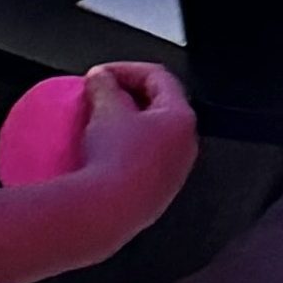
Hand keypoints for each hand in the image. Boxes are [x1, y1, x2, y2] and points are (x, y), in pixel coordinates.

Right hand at [75, 61, 199, 226]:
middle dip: (126, 96)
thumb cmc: (114, 159)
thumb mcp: (105, 110)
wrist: (106, 213)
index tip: (101, 74)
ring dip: (125, 125)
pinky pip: (143, 163)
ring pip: (151, 138)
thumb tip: (100, 78)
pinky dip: (124, 151)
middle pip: (158, 107)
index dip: (126, 69)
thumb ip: (104, 85)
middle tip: (99, 95)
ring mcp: (173, 174)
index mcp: (181, 119)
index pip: (159, 78)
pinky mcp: (157, 196)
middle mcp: (185, 146)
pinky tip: (101, 155)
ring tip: (97, 124)